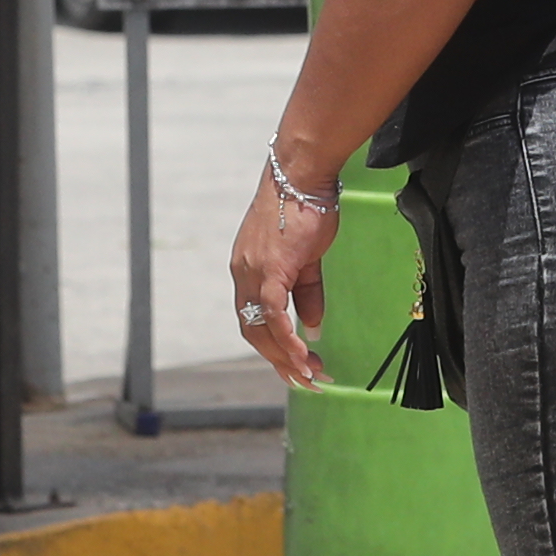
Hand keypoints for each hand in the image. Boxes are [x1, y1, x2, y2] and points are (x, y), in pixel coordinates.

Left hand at [226, 167, 334, 390]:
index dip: (273, 347)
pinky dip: (286, 338)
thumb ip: (307, 293)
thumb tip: (312, 327)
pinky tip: (302, 355)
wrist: (301, 174)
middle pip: (253, 332)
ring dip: (285, 356)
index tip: (296, 366)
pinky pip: (273, 314)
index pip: (253, 320)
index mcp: (248, 271)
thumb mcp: (307, 258)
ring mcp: (252, 272)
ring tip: (310, 375)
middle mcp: (243, 275)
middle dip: (279, 361)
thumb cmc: (305, 207)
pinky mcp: (269, 269)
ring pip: (261, 328)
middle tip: (305, 382)